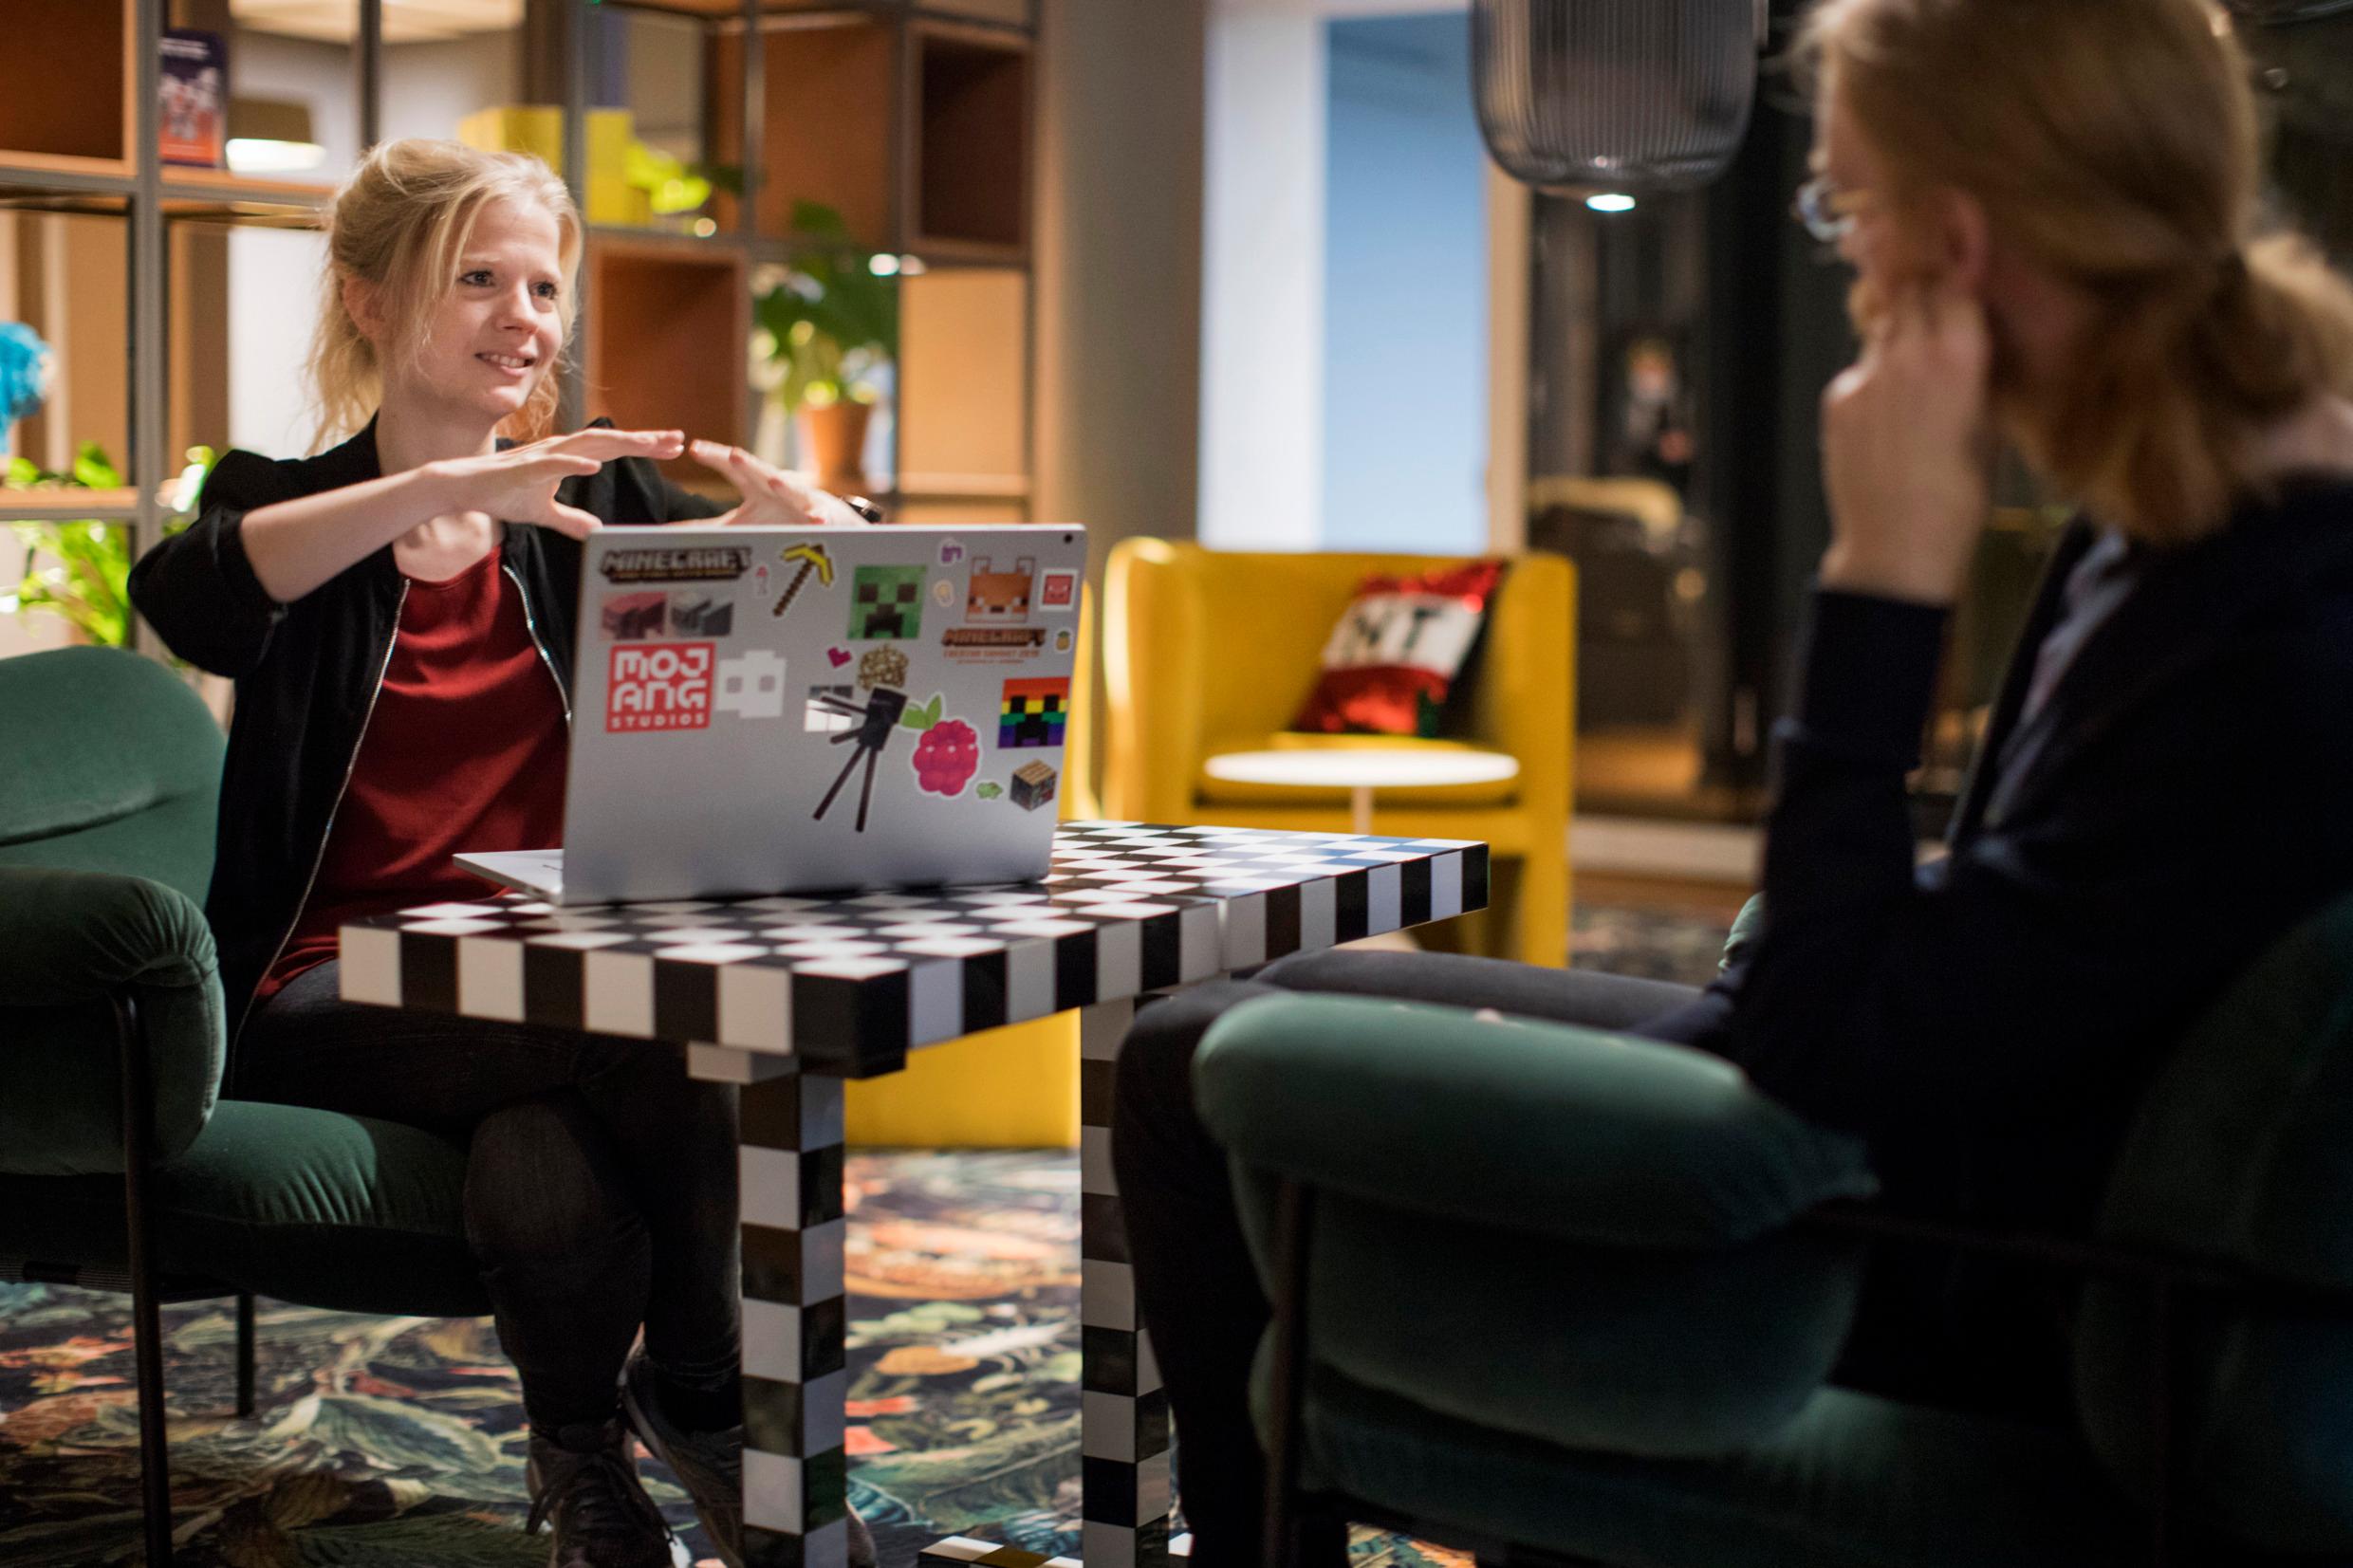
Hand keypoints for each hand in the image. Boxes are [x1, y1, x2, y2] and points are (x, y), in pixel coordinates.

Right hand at [428, 428, 685, 540]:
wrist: (464, 488)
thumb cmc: (502, 495)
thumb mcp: (544, 512)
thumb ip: (571, 519)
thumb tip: (595, 529)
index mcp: (569, 458)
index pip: (614, 450)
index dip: (643, 447)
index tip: (673, 447)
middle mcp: (562, 450)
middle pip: (611, 442)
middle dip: (645, 440)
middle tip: (678, 439)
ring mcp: (545, 456)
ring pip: (589, 446)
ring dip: (620, 443)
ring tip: (648, 443)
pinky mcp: (527, 467)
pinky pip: (554, 464)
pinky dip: (575, 464)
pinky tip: (596, 466)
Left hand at [688, 440, 870, 527]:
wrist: (820, 520)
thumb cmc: (776, 519)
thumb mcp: (739, 523)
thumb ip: (706, 527)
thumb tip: (669, 533)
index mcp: (755, 485)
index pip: (732, 467)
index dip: (715, 457)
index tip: (694, 448)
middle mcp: (777, 486)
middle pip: (761, 472)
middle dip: (749, 464)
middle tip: (735, 455)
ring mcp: (799, 499)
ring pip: (793, 491)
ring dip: (785, 486)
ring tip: (775, 481)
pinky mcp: (820, 515)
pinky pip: (819, 518)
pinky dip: (818, 519)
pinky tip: (817, 521)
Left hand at [1818, 281, 1993, 603]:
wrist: (1897, 548)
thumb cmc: (1960, 497)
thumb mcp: (1990, 427)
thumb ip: (1979, 371)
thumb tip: (1975, 336)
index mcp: (1958, 357)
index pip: (1954, 283)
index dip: (1957, 271)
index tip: (1961, 260)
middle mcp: (1907, 356)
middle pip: (1914, 294)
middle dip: (1927, 291)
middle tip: (1938, 298)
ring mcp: (1865, 376)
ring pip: (1884, 330)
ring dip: (1902, 335)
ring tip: (1917, 373)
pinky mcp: (1837, 399)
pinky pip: (1862, 371)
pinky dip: (1877, 378)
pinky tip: (1891, 417)